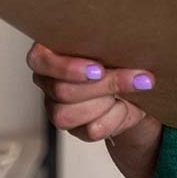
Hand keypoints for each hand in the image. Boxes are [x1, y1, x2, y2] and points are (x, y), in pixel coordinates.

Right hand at [27, 41, 160, 145]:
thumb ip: (111, 48)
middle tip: (134, 78)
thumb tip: (127, 54)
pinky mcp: (74, 129)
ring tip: (126, 93)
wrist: (137, 86)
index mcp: (50, 52)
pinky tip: (124, 107)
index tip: (98, 70)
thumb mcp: (115, 47)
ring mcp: (57, 107)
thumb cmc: (119, 57)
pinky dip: (113, 119)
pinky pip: (88, 130)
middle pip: (61, 90)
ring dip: (105, 104)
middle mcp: (48, 80)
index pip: (39, 60)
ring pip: (67, 114)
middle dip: (103, 86)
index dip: (66, 68)